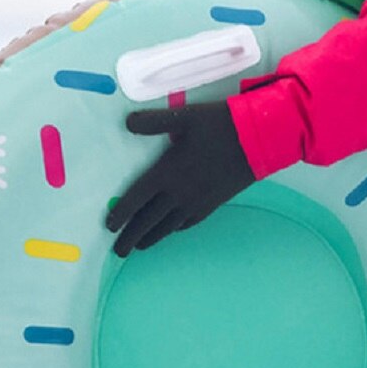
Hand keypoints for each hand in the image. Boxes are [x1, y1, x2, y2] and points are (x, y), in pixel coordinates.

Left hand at [106, 101, 255, 256]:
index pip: (136, 198)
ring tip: (139, 247)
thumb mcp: (184, 116)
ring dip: (151, 238)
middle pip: (148, 221)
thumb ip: (153, 122)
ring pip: (167, 226)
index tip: (109, 227)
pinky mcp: (211, 205)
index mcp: (166, 173)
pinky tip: (170, 231)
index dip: (121, 214)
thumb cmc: (219, 126)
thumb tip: (127, 124)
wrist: (257, 141)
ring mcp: (196, 202)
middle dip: (131, 237)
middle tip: (118, 251)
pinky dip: (174, 230)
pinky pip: (187, 223)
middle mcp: (178, 193)